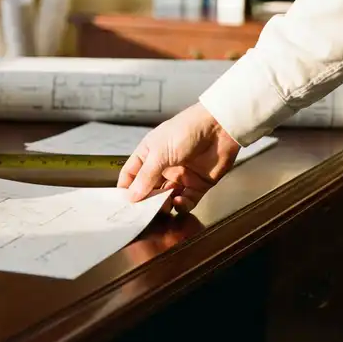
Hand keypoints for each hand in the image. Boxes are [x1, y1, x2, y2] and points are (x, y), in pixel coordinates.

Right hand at [117, 103, 241, 212]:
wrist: (219, 127)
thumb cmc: (185, 131)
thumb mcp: (160, 153)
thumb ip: (146, 177)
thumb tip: (131, 197)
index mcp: (149, 155)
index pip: (132, 175)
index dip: (127, 189)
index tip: (123, 205)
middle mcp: (162, 167)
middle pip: (149, 190)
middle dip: (145, 202)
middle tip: (142, 214)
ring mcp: (180, 176)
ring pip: (167, 198)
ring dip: (163, 205)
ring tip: (162, 208)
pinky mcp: (198, 185)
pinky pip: (187, 201)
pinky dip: (182, 205)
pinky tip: (179, 201)